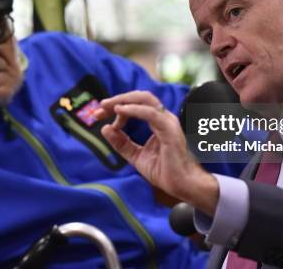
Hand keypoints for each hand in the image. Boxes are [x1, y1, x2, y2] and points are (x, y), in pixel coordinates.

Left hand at [98, 91, 218, 214]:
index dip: (116, 107)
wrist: (182, 185)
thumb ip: (121, 143)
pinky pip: (150, 113)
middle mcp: (163, 118)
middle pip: (139, 97)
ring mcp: (167, 122)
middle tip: (100, 106)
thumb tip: (104, 128)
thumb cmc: (164, 171)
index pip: (135, 104)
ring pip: (145, 100)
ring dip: (123, 101)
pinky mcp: (169, 129)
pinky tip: (120, 111)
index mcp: (157, 121)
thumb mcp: (136, 156)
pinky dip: (133, 110)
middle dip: (118, 99)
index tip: (100, 115)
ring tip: (107, 106)